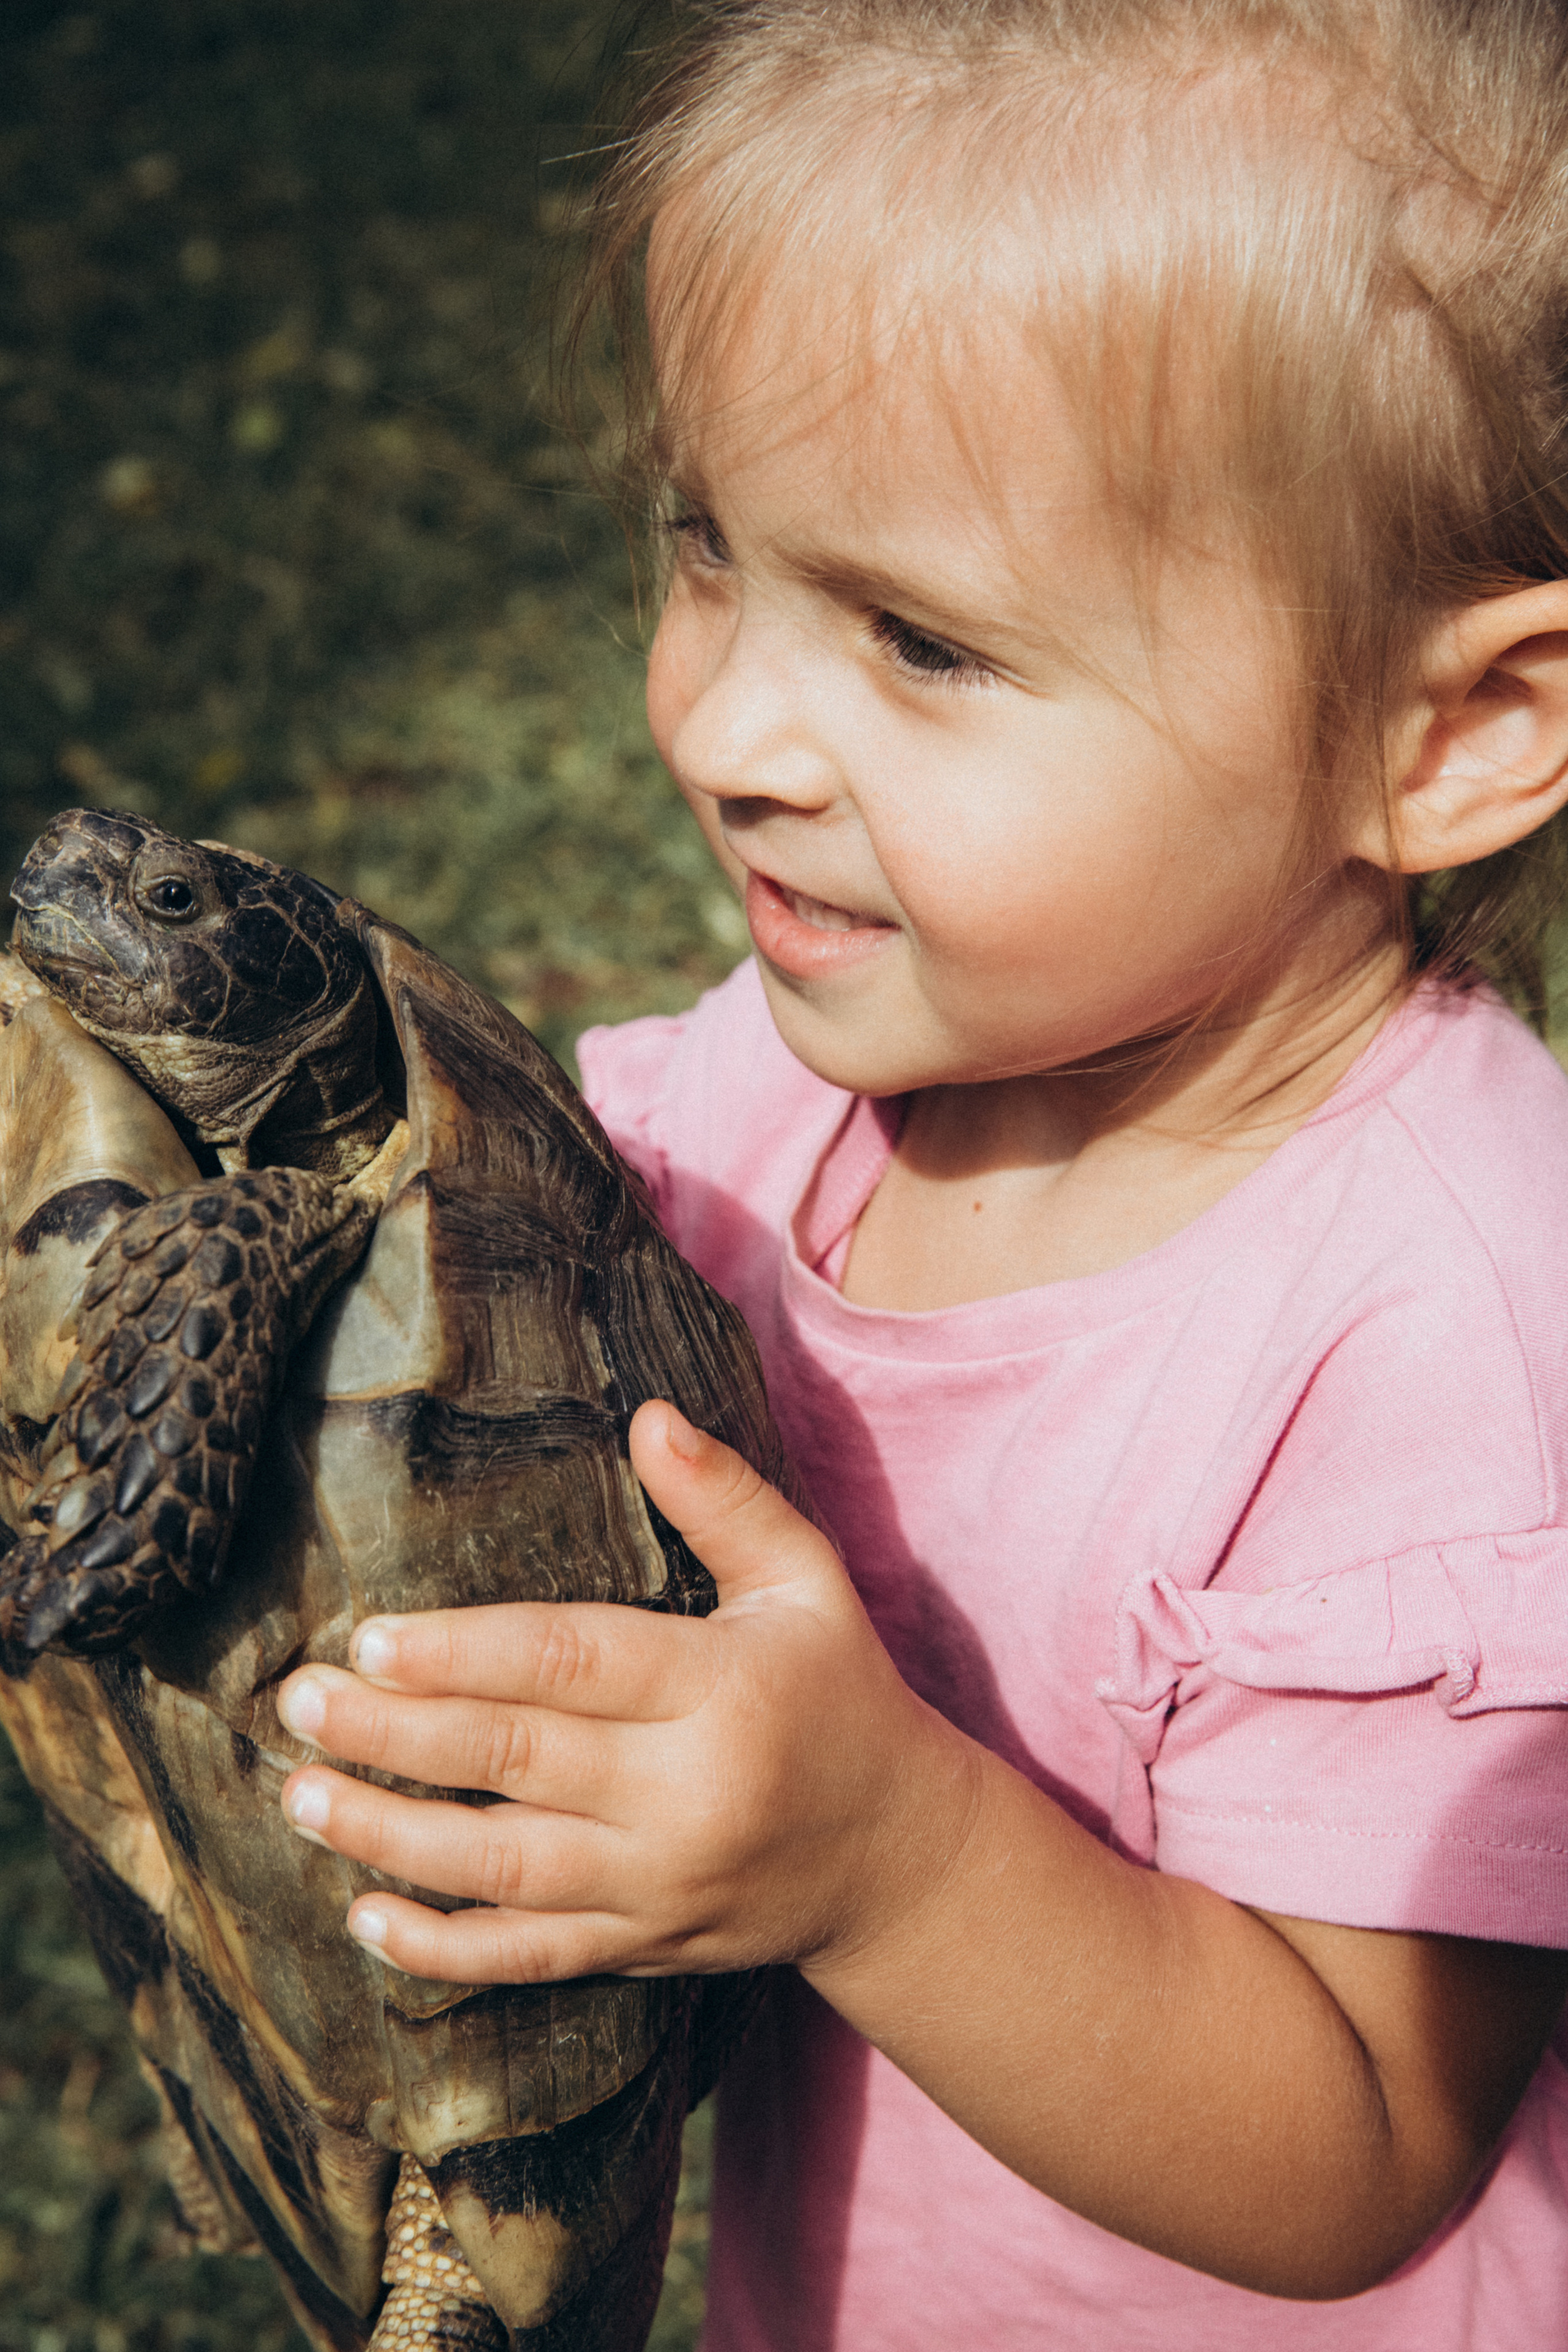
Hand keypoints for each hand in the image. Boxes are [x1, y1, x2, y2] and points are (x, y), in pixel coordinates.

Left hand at [275, 1399, 981, 1984]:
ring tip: (302, 1797)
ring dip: (390, 1835)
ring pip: (502, 1868)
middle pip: (514, 1764)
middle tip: (298, 1703)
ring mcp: (659, 1885)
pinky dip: (442, 1947)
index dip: (463, 1653)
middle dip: (394, 1733)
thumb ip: (728, 1499)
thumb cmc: (840, 1693)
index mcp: (720, 1690)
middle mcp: (684, 1796)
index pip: (569, 1664)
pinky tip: (365, 1917)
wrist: (896, 1856)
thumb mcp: (807, 1580)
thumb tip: (648, 1416)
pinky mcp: (643, 1948)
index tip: (368, 1638)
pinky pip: (529, 1956)